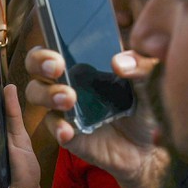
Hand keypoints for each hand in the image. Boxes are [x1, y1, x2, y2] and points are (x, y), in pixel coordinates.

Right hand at [24, 47, 161, 181]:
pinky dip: (57, 128)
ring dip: (47, 93)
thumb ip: (142, 67)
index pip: (56, 42)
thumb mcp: (152, 83)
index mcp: (85, 62)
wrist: (147, 149)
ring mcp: (63, 107)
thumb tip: (119, 62)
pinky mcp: (65, 132)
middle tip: (58, 68)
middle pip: (36, 64)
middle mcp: (68, 81)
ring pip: (36, 93)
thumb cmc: (146, 108)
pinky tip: (68, 131)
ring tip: (68, 99)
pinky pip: (52, 126)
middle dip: (40, 62)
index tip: (62, 49)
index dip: (50, 39)